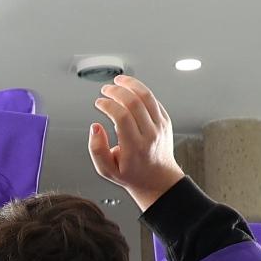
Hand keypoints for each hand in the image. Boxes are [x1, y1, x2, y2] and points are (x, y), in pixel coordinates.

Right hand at [88, 76, 182, 209]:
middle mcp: (150, 135)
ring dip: (131, 84)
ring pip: (147, 97)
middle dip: (116, 91)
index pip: (121, 116)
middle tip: (105, 90)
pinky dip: (140, 92)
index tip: (98, 103)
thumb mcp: (107, 170)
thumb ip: (96, 149)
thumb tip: (95, 128)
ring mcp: (160, 127)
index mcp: (135, 147)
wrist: (159, 180)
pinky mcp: (165, 121)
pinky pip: (153, 100)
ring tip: (118, 81)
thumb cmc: (132, 174)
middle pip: (134, 102)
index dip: (107, 105)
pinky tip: (130, 91)